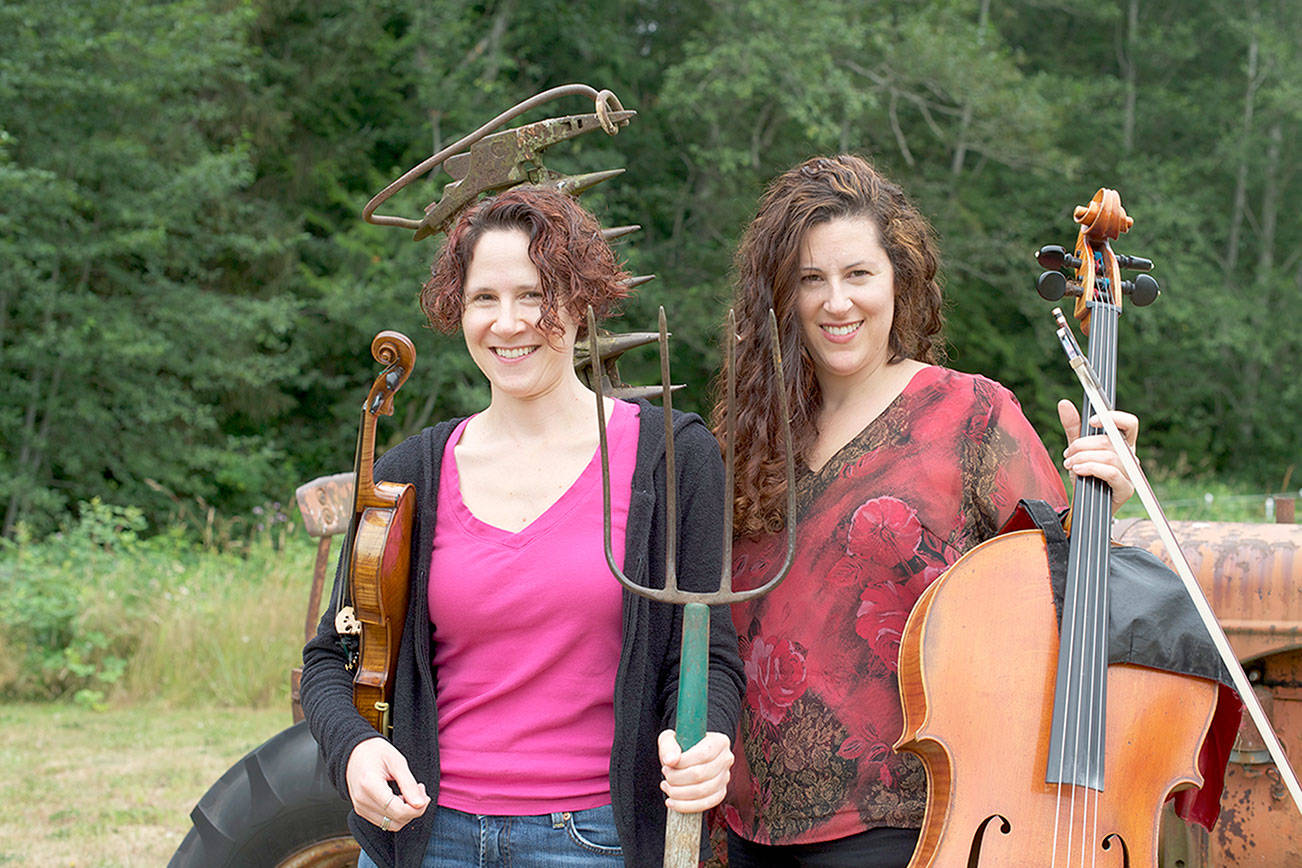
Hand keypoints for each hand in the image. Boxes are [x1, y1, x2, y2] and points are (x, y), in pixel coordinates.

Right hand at [345, 737, 429, 832]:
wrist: (354, 752)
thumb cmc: (375, 752)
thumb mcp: (397, 761)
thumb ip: (409, 784)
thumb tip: (420, 804)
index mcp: (370, 785)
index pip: (399, 811)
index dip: (417, 806)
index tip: (423, 791)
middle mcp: (362, 801)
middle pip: (397, 820)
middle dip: (415, 809)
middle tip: (419, 790)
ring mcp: (360, 808)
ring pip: (392, 825)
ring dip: (406, 813)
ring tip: (409, 793)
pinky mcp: (362, 811)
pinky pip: (384, 822)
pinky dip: (396, 814)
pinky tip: (399, 798)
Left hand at [657, 729, 732, 813]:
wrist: (686, 759)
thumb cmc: (679, 746)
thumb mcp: (670, 739)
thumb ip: (669, 746)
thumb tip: (670, 760)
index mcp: (719, 742)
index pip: (703, 754)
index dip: (682, 763)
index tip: (667, 765)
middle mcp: (726, 759)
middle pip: (702, 774)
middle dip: (677, 778)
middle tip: (665, 775)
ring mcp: (725, 778)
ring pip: (703, 791)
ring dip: (679, 792)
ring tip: (666, 786)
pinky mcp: (720, 793)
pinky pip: (705, 804)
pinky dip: (686, 806)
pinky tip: (672, 802)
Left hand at [1057, 399, 1138, 514]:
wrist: (1084, 504)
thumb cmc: (1086, 474)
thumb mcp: (1077, 448)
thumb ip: (1073, 427)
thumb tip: (1064, 403)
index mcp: (1122, 443)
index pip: (1129, 423)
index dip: (1113, 418)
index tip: (1092, 420)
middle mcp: (1130, 456)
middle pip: (1110, 441)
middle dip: (1083, 445)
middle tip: (1068, 453)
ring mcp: (1131, 473)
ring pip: (1109, 457)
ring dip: (1083, 458)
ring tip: (1069, 464)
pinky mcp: (1127, 489)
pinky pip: (1112, 473)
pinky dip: (1092, 469)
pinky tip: (1078, 470)